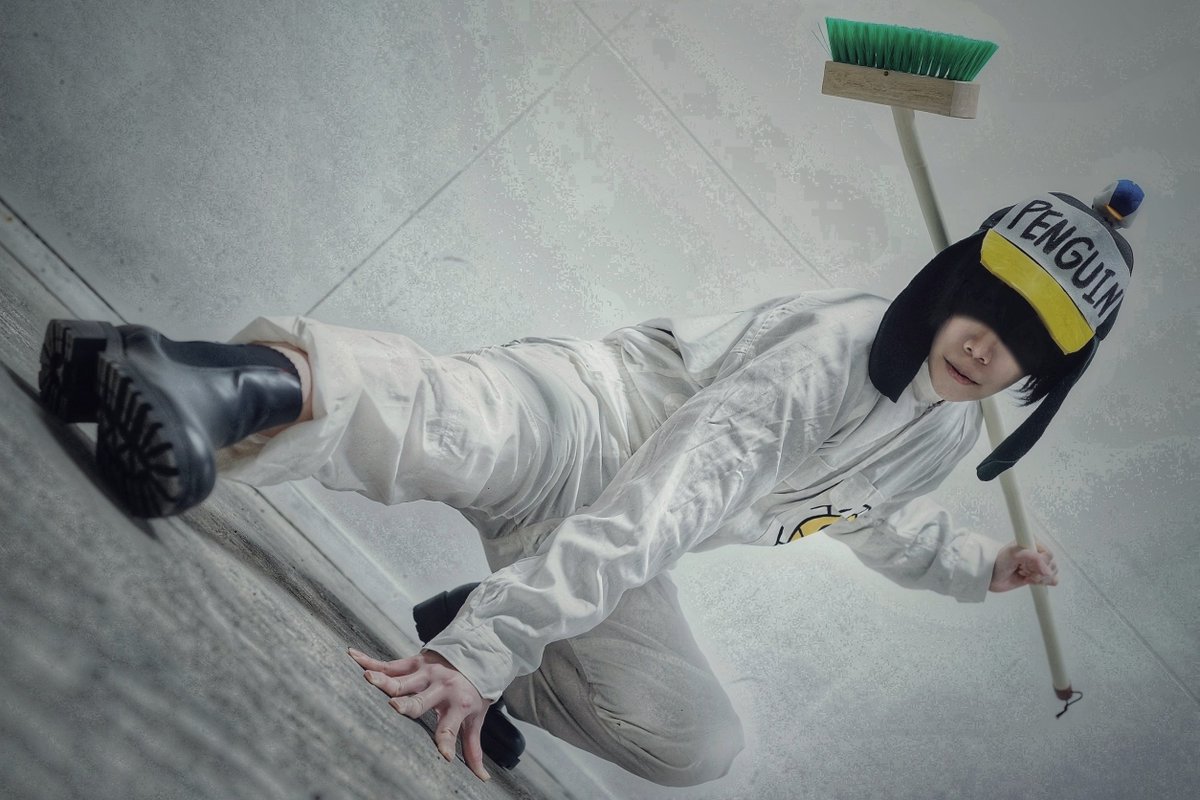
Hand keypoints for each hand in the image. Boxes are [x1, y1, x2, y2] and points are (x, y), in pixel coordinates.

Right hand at [348, 648, 491, 781]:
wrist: (478, 655)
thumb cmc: (474, 692)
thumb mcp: (476, 718)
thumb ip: (473, 748)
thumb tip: (482, 777)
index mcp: (458, 705)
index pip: (450, 728)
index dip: (446, 743)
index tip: (444, 757)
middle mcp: (441, 688)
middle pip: (421, 701)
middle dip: (408, 705)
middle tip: (394, 707)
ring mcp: (427, 673)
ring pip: (401, 680)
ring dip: (384, 680)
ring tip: (367, 680)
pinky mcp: (415, 661)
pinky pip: (390, 664)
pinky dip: (371, 662)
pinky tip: (354, 658)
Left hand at [989, 540, 1059, 592]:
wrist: (991, 576)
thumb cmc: (998, 562)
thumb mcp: (1013, 554)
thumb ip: (1033, 558)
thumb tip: (1048, 570)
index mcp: (1032, 542)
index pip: (1048, 555)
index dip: (1039, 563)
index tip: (1026, 565)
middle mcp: (1037, 552)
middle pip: (1052, 565)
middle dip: (1037, 571)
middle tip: (1023, 570)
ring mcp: (1038, 564)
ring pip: (1053, 573)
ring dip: (1039, 577)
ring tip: (1024, 574)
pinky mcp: (1039, 575)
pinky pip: (1053, 580)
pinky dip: (1043, 582)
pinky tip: (1030, 580)